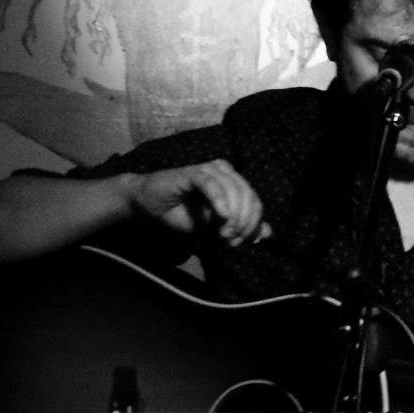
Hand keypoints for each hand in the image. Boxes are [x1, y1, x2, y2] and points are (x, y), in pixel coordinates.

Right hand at [128, 161, 269, 246]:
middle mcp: (226, 173)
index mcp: (234, 183)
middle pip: (249, 196)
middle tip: (231, 239)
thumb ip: (239, 228)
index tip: (239, 242)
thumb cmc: (180, 216)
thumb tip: (267, 233)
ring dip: (233, 215)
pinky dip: (220, 201)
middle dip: (244, 222)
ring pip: (234, 190)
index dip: (252, 223)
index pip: (255, 202)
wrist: (146, 205)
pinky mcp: (193, 172)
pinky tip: (221, 216)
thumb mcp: (212, 228)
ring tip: (223, 233)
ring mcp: (210, 170)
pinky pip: (213, 184)